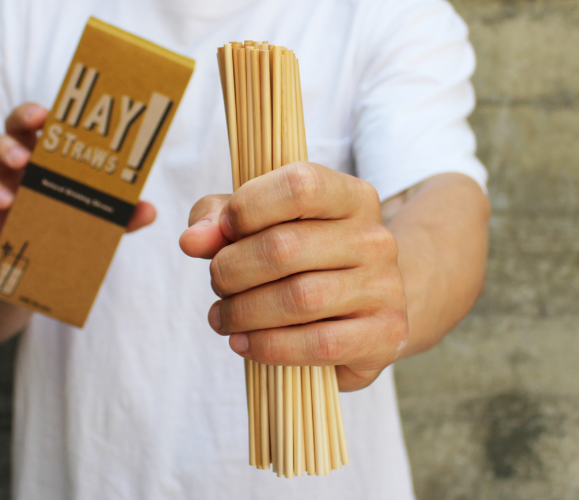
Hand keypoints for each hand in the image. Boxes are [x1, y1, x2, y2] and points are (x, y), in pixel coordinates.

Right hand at [0, 102, 156, 248]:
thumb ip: (122, 216)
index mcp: (52, 158)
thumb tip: (149, 210)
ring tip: (21, 161)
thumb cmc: (69, 231)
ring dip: (5, 148)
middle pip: (16, 126)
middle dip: (24, 117)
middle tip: (38, 121)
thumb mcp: (99, 223)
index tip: (57, 108)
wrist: (36, 272)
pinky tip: (5, 200)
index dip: (49, 109)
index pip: (47, 123)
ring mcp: (2, 180)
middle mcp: (25, 162)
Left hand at [179, 163, 408, 390]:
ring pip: (300, 298)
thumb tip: (193, 239)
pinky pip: (319, 343)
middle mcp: (375, 238)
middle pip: (286, 247)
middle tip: (217, 282)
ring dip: (244, 312)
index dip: (248, 207)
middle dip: (232, 269)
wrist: (370, 308)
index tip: (225, 231)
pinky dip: (269, 346)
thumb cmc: (308, 259)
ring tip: (223, 317)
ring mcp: (385, 287)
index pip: (300, 185)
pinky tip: (244, 343)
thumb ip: (221, 219)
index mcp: (352, 196)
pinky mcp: (385, 334)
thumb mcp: (265, 224)